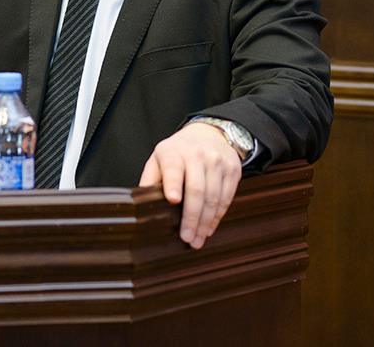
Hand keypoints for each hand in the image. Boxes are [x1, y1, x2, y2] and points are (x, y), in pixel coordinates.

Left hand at [138, 122, 241, 249]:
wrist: (209, 133)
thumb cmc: (178, 153)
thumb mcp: (158, 158)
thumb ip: (150, 180)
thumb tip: (141, 206)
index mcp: (174, 152)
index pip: (173, 169)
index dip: (173, 184)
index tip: (173, 200)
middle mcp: (198, 155)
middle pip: (197, 190)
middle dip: (191, 217)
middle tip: (186, 238)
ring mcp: (218, 161)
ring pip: (214, 197)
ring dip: (205, 222)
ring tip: (197, 239)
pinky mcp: (233, 170)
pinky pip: (227, 197)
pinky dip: (218, 216)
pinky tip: (209, 228)